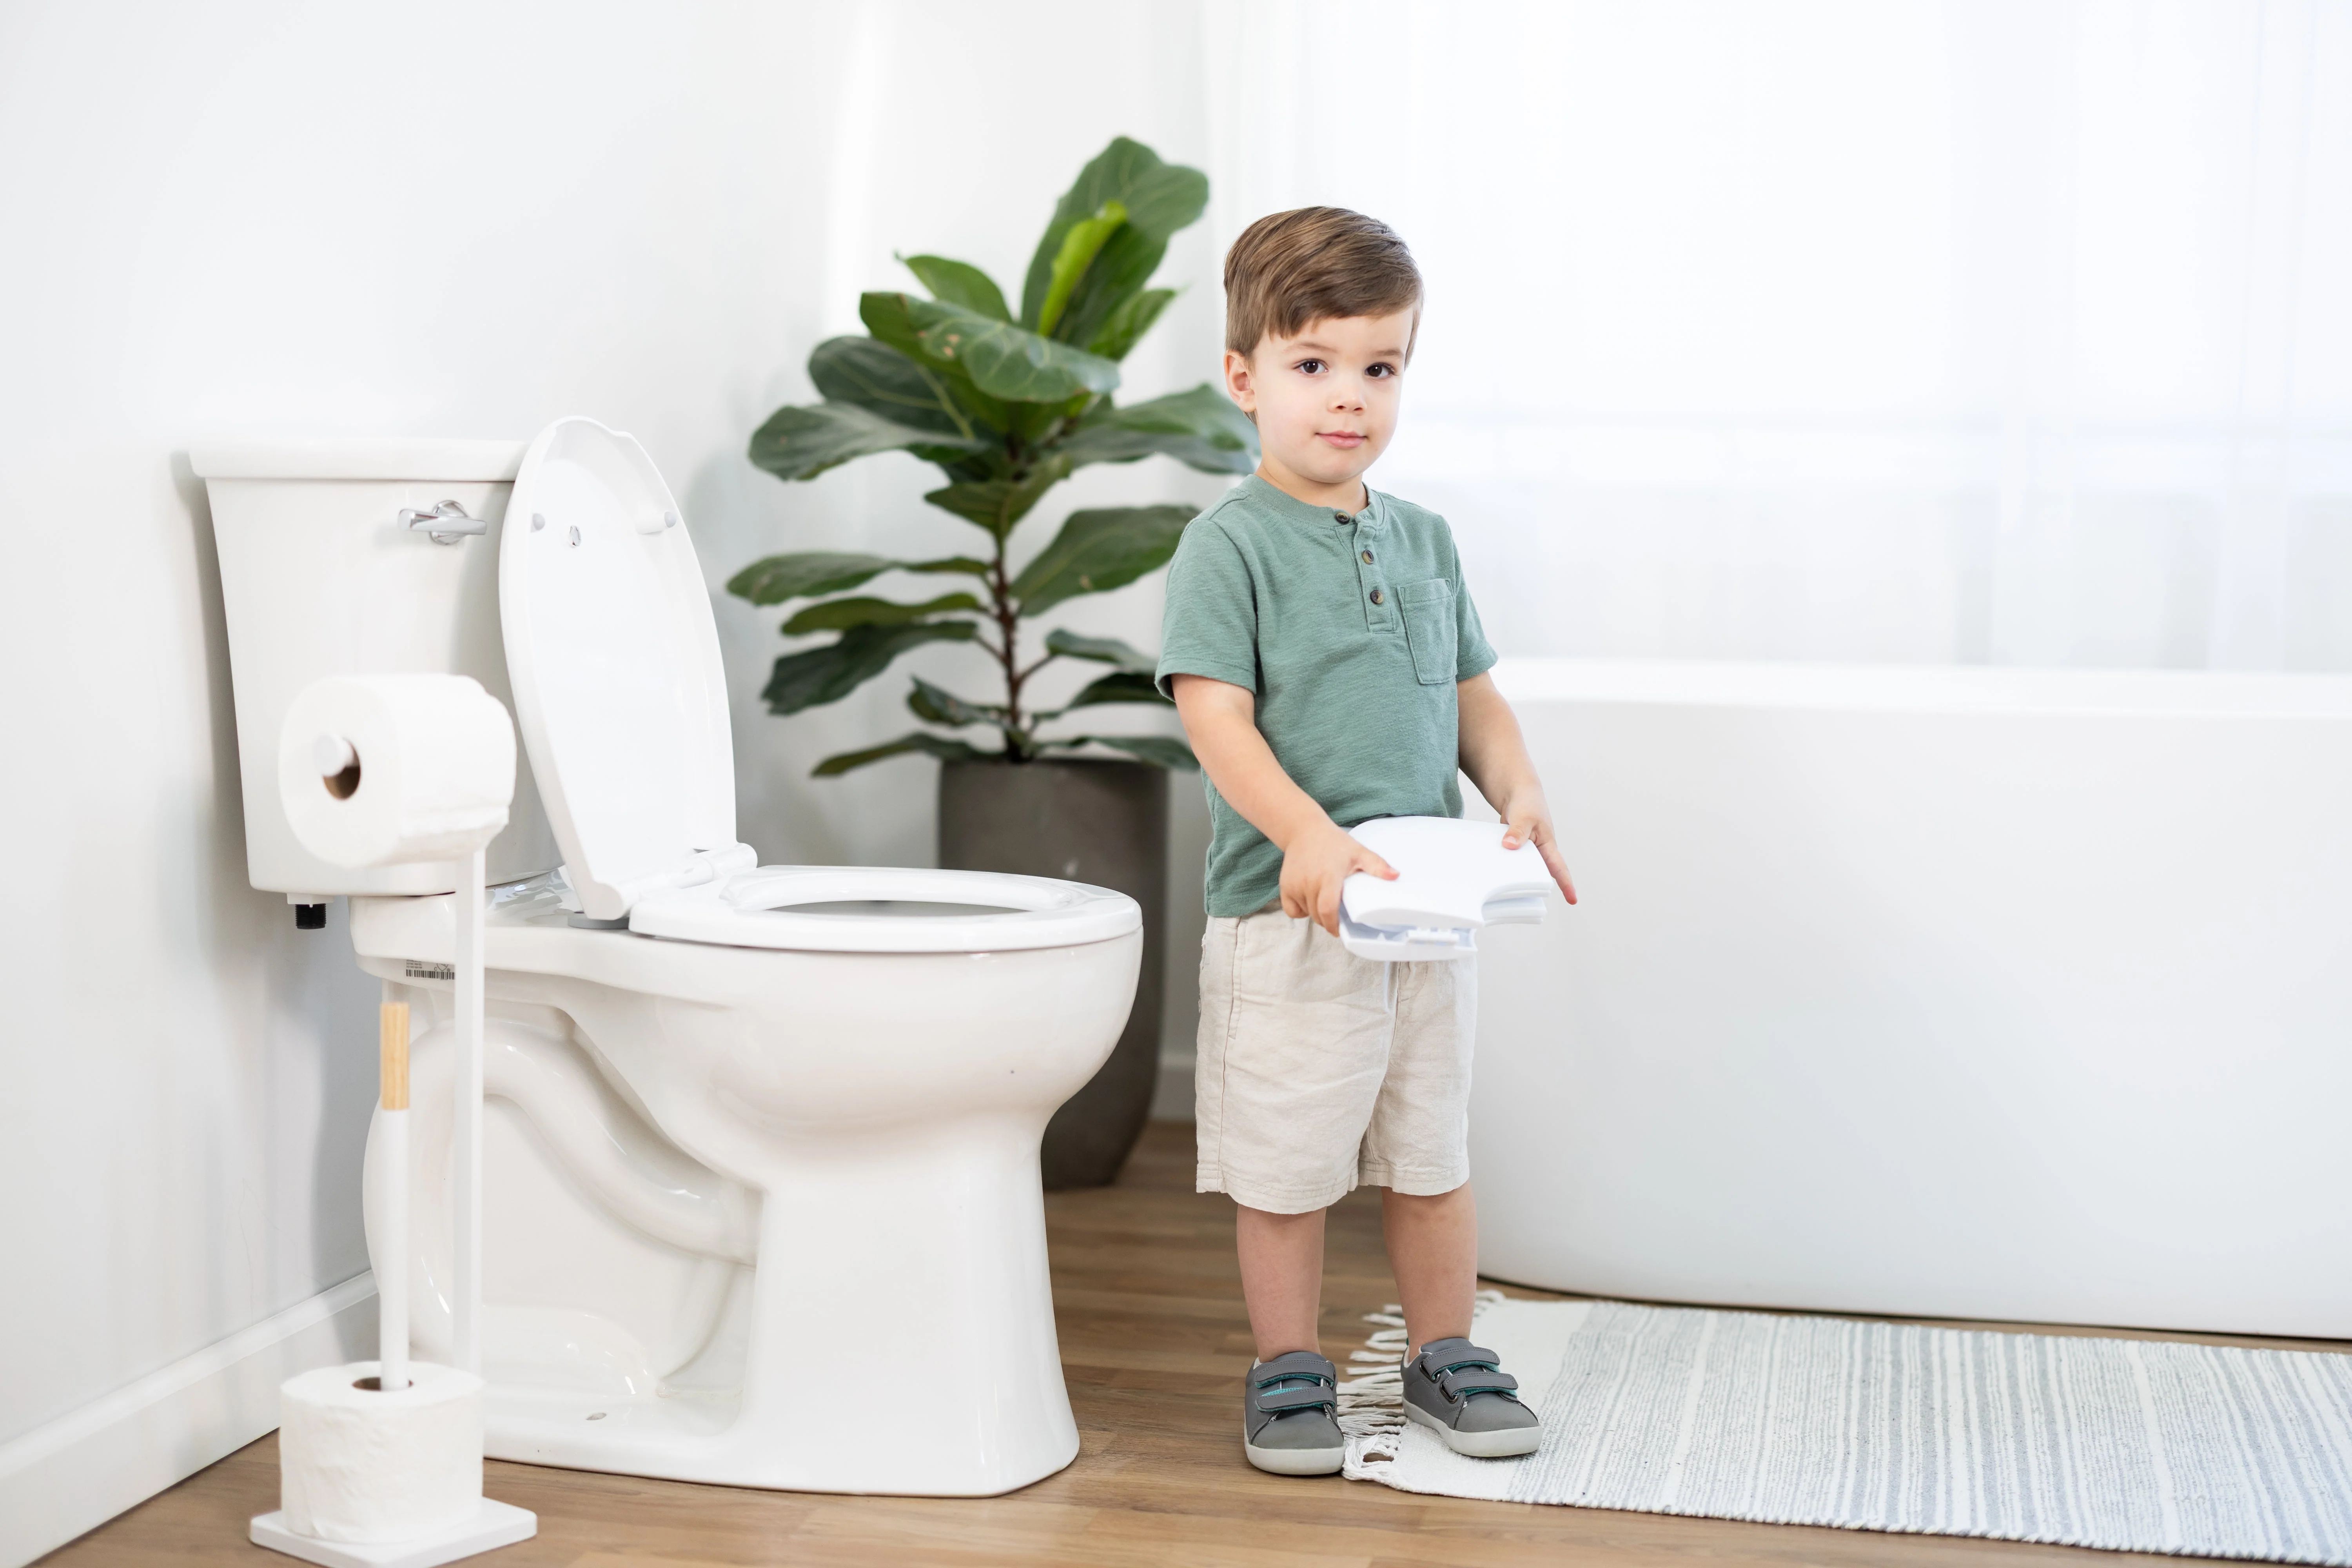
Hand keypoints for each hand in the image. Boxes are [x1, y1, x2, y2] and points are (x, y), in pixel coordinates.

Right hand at [1279, 819, 1396, 936]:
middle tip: (1338, 915)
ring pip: (1307, 913)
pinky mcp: (1284, 887)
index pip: (1328, 909)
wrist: (1304, 830)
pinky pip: (1292, 910)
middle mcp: (1309, 882)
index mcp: (1328, 876)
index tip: (1340, 930)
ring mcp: (1294, 885)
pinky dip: (1301, 910)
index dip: (1333, 925)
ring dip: (1316, 914)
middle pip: (1318, 915)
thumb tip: (1395, 876)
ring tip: (1326, 901)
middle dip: (1328, 921)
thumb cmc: (1333, 842)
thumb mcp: (1358, 852)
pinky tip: (1310, 900)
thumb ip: (1376, 865)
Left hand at [1497, 795, 1577, 904]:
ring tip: (1505, 891)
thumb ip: (1517, 831)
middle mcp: (1539, 851)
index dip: (1566, 884)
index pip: (1559, 868)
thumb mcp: (1524, 817)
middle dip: (1535, 887)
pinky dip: (1505, 866)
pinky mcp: (1515, 849)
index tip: (1573, 900)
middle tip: (1526, 899)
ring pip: (1523, 869)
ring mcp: (1527, 851)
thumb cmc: (1528, 803)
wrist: (1517, 793)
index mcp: (1548, 845)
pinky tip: (1493, 873)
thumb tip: (1509, 845)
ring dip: (1516, 877)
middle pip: (1539, 873)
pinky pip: (1511, 861)